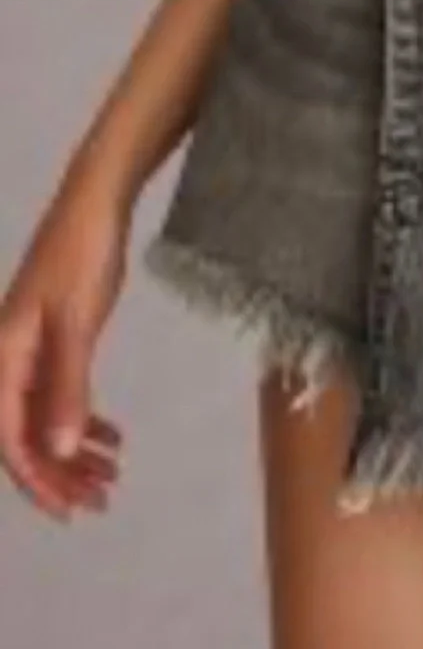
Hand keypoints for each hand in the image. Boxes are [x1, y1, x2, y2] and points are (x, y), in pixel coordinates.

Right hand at [0, 163, 127, 521]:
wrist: (95, 207)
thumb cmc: (82, 258)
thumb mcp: (77, 324)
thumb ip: (69, 386)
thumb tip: (61, 450)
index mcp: (3, 360)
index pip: (12, 439)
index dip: (39, 480)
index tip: (71, 511)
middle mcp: (10, 362)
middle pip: (29, 435)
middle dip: (63, 473)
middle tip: (104, 500)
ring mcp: (33, 352)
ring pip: (48, 417)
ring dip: (78, 450)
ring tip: (115, 476)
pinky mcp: (56, 342)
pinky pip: (62, 394)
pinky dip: (86, 418)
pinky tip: (114, 436)